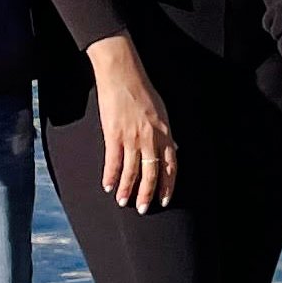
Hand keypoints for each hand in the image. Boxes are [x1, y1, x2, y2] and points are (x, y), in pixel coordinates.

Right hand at [87, 37, 177, 211]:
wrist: (122, 73)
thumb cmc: (142, 89)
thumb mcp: (162, 111)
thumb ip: (166, 133)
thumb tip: (173, 148)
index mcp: (165, 132)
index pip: (171, 166)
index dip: (167, 185)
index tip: (164, 199)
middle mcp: (151, 138)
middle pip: (152, 173)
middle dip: (147, 194)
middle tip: (143, 209)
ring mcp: (132, 137)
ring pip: (132, 171)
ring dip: (127, 189)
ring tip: (123, 202)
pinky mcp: (114, 134)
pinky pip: (113, 162)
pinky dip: (110, 176)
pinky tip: (108, 186)